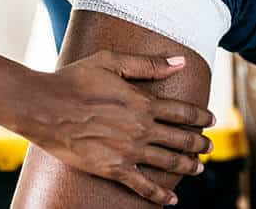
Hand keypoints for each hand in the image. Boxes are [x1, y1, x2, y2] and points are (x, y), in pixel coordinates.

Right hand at [19, 51, 214, 205]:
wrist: (43, 107)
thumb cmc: (73, 80)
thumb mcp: (110, 61)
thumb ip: (147, 63)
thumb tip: (179, 61)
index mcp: (142, 102)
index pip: (182, 111)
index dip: (200, 116)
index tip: (211, 119)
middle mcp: (141, 128)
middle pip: (181, 139)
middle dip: (199, 143)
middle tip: (209, 146)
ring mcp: (128, 151)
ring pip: (168, 162)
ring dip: (187, 166)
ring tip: (198, 168)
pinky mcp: (113, 168)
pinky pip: (142, 186)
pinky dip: (159, 195)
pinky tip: (170, 200)